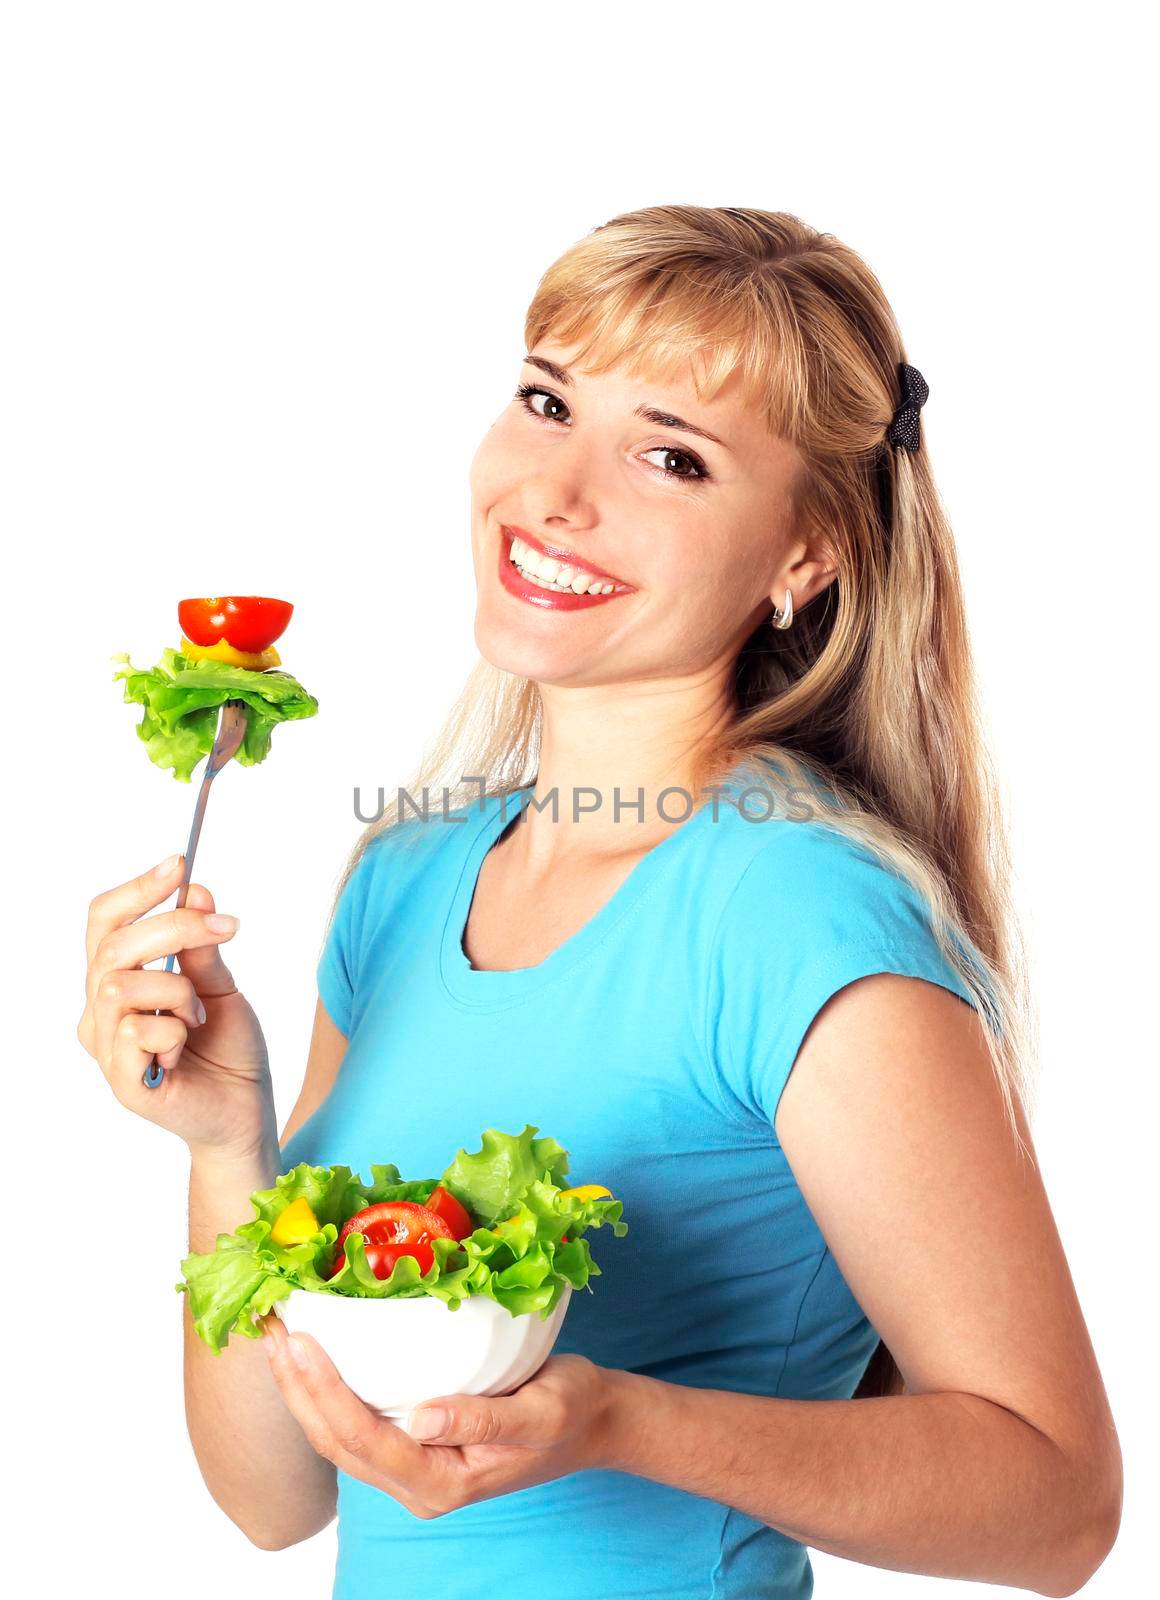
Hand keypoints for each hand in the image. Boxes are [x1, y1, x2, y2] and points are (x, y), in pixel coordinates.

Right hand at [78, 853, 274, 1157]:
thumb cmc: (228, 1048)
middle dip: (175, 928)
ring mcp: (106, 1047)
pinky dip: (175, 1029)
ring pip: (121, 984)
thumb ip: (203, 946)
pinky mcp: (122, 1080)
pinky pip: (135, 1030)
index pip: (104, 921)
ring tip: (200, 1014)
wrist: (247, 1108)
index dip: (137, 889)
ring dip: (178, 990)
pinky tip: (187, 1048)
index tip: (179, 864)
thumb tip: (194, 891)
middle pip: (113, 945)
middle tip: (226, 928)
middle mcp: (100, 1012)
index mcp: (117, 980)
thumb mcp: (222, 985)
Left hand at [259, 1311, 619, 1519]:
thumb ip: (485, 1418)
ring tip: (276, 1335)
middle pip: (336, 1441)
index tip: (298, 1342)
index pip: (364, 1439)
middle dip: (295, 1387)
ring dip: (301, 1387)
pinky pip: (356, 1420)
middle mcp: (416, 1484)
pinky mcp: (412, 1443)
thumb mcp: (541, 1412)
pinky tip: (313, 1353)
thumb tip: (422, 1417)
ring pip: (337, 1435)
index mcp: (442, 1483)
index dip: (324, 1392)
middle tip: (270, 1328)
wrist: (589, 1421)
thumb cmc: (570, 1411)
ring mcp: (411, 1467)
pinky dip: (326, 1387)